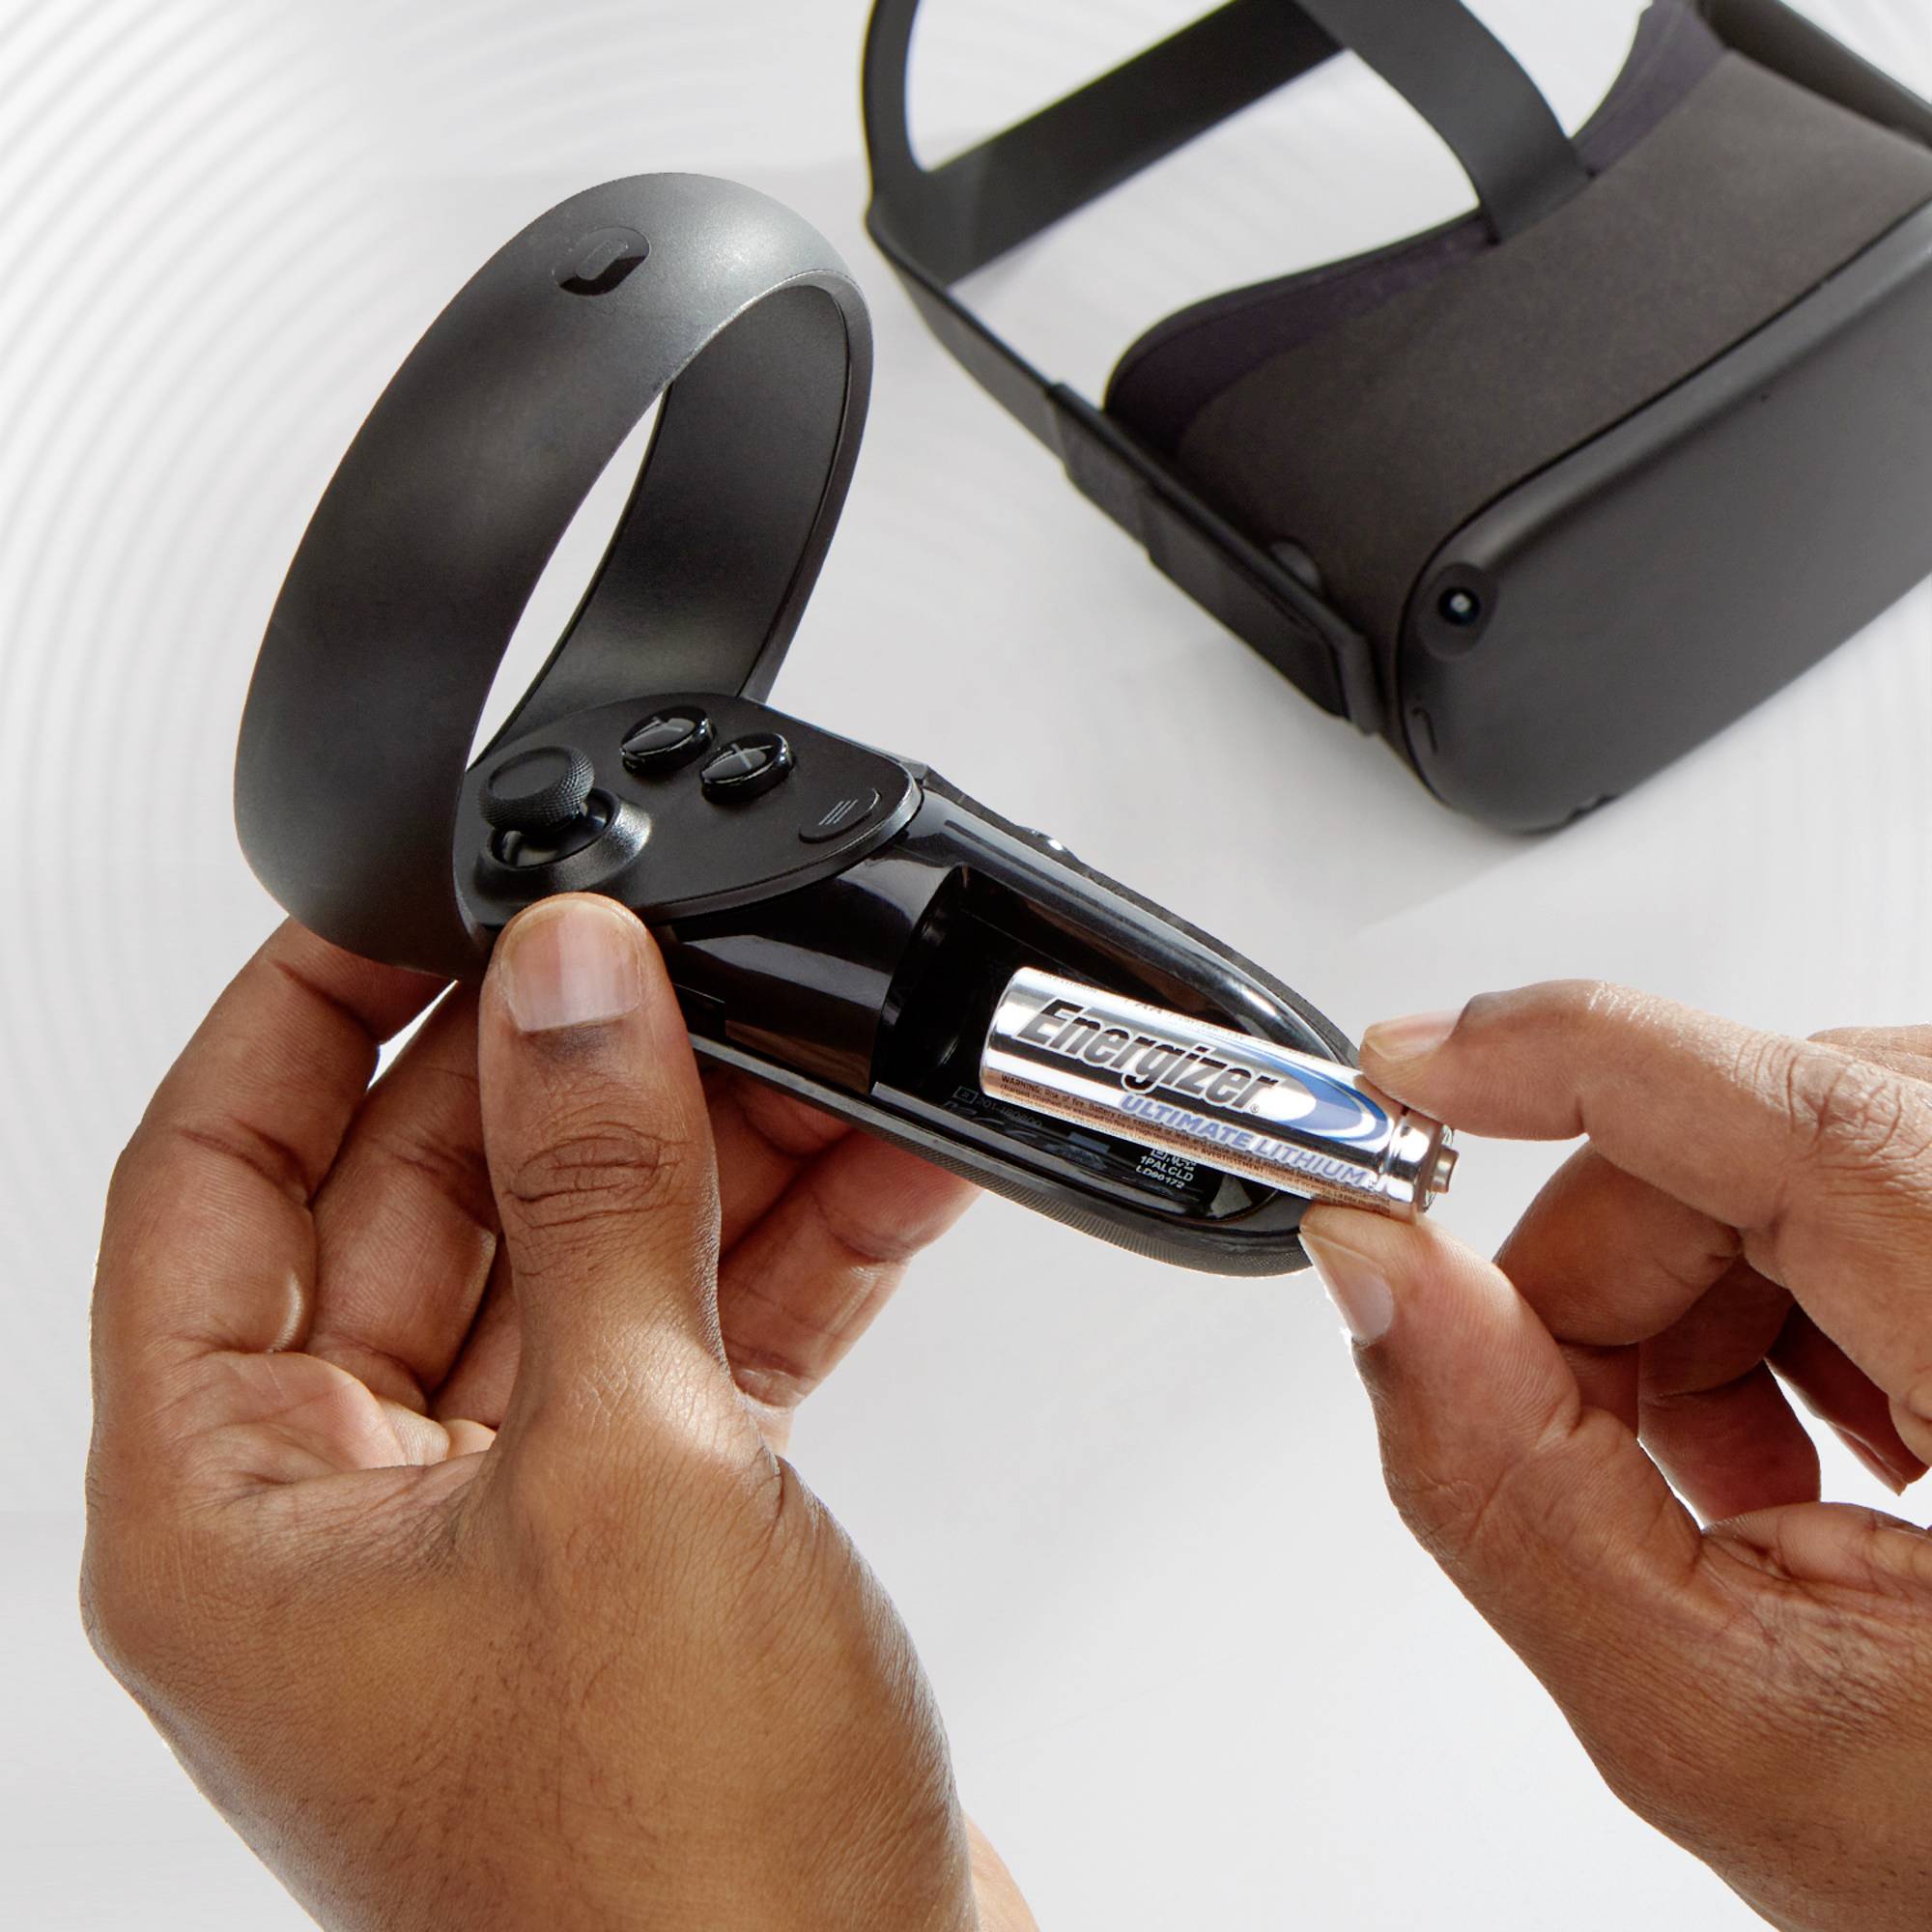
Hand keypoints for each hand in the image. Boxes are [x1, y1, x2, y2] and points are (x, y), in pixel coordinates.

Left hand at [83, 897, 1033, 1930]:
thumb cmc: (679, 1887)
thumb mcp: (632, 1469)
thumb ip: (599, 1197)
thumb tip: (571, 985)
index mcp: (232, 1510)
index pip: (210, 1176)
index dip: (298, 1010)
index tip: (404, 891)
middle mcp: (346, 1519)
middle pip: (421, 1204)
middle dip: (561, 1074)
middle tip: (662, 960)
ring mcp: (504, 1531)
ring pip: (577, 1267)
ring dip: (700, 1157)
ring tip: (813, 1047)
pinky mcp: (648, 1549)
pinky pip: (689, 1346)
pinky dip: (780, 1258)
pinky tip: (878, 1173)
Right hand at [1300, 985, 1931, 1930]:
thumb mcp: (1718, 1712)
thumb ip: (1508, 1484)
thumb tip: (1380, 1272)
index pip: (1788, 1108)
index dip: (1559, 1062)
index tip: (1406, 1076)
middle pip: (1758, 1139)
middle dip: (1610, 1273)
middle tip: (1581, 1427)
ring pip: (1793, 1159)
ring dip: (1691, 1306)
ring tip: (1724, 1481)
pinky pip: (1857, 1196)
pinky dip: (1769, 1309)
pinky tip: (1795, 1449)